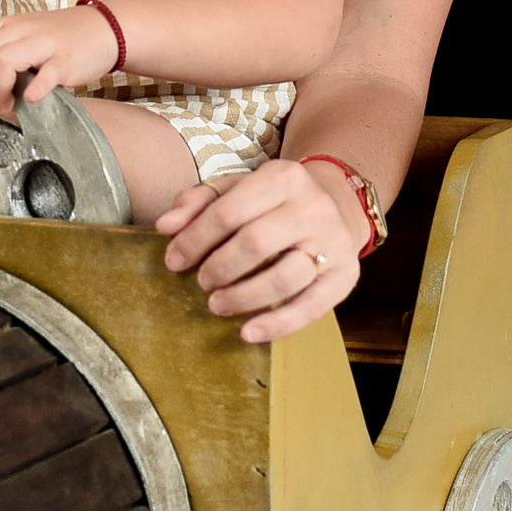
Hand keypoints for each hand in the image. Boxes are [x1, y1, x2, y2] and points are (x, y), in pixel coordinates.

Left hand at [0, 6, 118, 115]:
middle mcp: (21, 30)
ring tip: (4, 106)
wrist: (104, 29)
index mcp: (8, 25)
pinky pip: (46, 74)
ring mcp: (44, 44)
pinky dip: (35, 89)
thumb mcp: (24, 36)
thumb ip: (1, 52)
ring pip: (4, 60)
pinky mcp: (66, 60)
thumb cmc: (59, 39)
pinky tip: (32, 99)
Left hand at [156, 157, 363, 343]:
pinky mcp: (346, 276)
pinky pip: (312, 307)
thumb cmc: (273, 200)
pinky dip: (277, 324)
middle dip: (219, 267)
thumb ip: (199, 202)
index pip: (229, 211)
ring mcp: (334, 242)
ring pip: (285, 278)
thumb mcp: (237, 188)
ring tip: (217, 304)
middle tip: (201, 282)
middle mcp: (313, 207)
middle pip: (256, 243)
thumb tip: (165, 226)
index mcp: (283, 177)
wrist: (337, 204)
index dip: (195, 239)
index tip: (173, 260)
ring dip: (243, 297)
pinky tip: (248, 333)